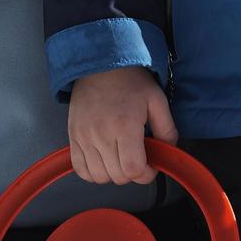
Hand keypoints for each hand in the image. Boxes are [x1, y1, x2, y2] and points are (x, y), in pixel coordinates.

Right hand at [66, 67, 174, 182]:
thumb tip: (167, 152)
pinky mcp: (73, 137)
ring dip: (113, 174)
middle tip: (138, 158)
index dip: (146, 175)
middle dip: (132, 173)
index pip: (133, 170)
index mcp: (125, 126)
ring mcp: (84, 137)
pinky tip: (104, 161)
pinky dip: (93, 172)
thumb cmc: (130, 81)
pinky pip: (80, 169)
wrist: (100, 64)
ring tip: (121, 158)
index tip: (151, 167)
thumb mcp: (157, 100)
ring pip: (99, 176)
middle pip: (117, 176)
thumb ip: (167, 130)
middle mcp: (101, 135)